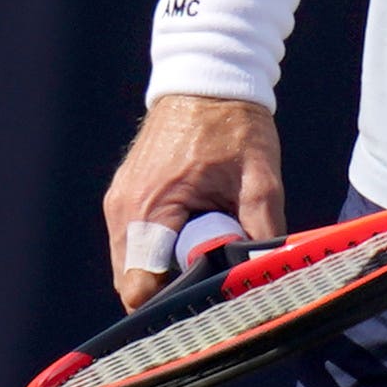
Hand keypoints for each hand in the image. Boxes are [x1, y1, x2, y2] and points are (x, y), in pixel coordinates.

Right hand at [100, 94, 288, 307]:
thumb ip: (263, 229)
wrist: (208, 78)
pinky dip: (160, 251)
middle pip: (134, 283)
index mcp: (149, 207)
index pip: (139, 287)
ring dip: (165, 272)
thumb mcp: (261, 178)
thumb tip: (266, 272)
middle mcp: (124, 210)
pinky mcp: (125, 197)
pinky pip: (135, 243)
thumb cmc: (234, 125)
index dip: (169, 307)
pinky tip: (194, 243)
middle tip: (212, 288)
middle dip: (170, 294)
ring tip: (205, 262)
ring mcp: (120, 203)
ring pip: (133, 265)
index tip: (203, 308)